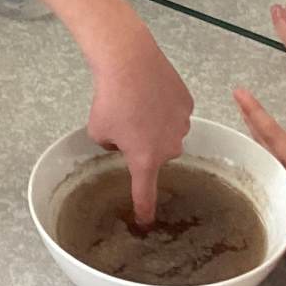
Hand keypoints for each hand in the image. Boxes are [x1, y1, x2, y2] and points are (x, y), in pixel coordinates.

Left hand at [86, 27, 193, 225]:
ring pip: (168, 134)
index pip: (146, 195)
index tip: (146, 223)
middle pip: (157, 156)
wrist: (130, 61)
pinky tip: (152, 93)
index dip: (144, 211)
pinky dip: (165, 108)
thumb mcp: (98, 130)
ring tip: (138, 105)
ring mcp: (182, 124)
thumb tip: (120, 141)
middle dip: (144, 147)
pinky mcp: (188, 103)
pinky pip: (176, 113)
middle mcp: (169, 147)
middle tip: (127, 126)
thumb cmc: (110, 99)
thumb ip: (110, 145)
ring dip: (156, 127)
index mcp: (145, 160)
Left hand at [234, 89, 285, 267]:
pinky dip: (258, 165)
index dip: (254, 111)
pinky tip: (256, 165)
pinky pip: (263, 180)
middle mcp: (283, 179)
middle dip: (249, 120)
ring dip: (252, 142)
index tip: (238, 92)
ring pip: (261, 162)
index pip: (272, 133)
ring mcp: (277, 196)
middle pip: (261, 144)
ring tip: (244, 126)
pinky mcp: (278, 212)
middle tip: (237, 101)